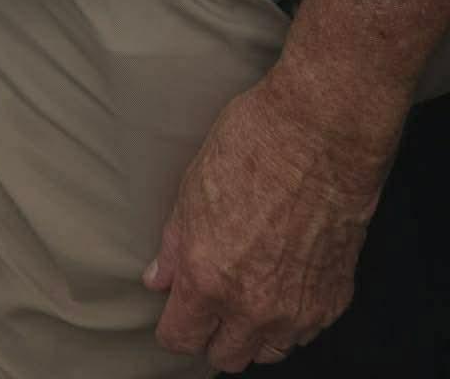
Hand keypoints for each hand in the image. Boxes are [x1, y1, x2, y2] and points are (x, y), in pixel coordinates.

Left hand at [143, 75, 387, 371]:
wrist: (319, 135)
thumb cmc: (253, 148)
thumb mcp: (191, 189)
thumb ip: (173, 245)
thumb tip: (159, 277)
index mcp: (208, 278)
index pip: (181, 337)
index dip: (174, 326)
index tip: (175, 313)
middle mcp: (253, 306)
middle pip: (225, 357)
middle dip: (212, 336)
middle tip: (210, 304)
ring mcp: (297, 310)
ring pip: (268, 352)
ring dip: (254, 333)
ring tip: (248, 294)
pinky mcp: (333, 301)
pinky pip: (305, 331)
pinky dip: (291, 318)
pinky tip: (283, 280)